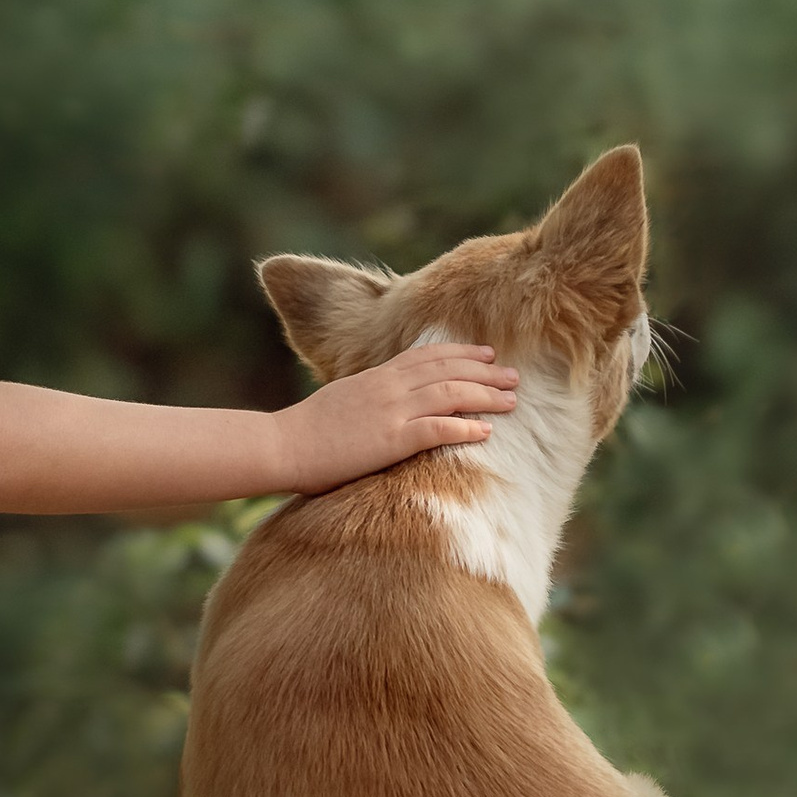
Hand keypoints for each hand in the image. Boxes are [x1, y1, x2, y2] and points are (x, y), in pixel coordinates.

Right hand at [270, 344, 517, 497]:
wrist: (282, 445)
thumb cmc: (306, 431)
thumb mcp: (342, 400)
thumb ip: (370, 396)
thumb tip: (388, 404)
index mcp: (376, 375)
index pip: (428, 355)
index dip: (462, 352)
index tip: (488, 353)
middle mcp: (389, 386)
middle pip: (447, 369)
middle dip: (485, 370)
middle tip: (514, 374)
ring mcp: (391, 411)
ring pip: (450, 393)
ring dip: (485, 394)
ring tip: (512, 399)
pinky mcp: (390, 440)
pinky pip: (437, 429)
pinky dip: (465, 428)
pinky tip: (486, 431)